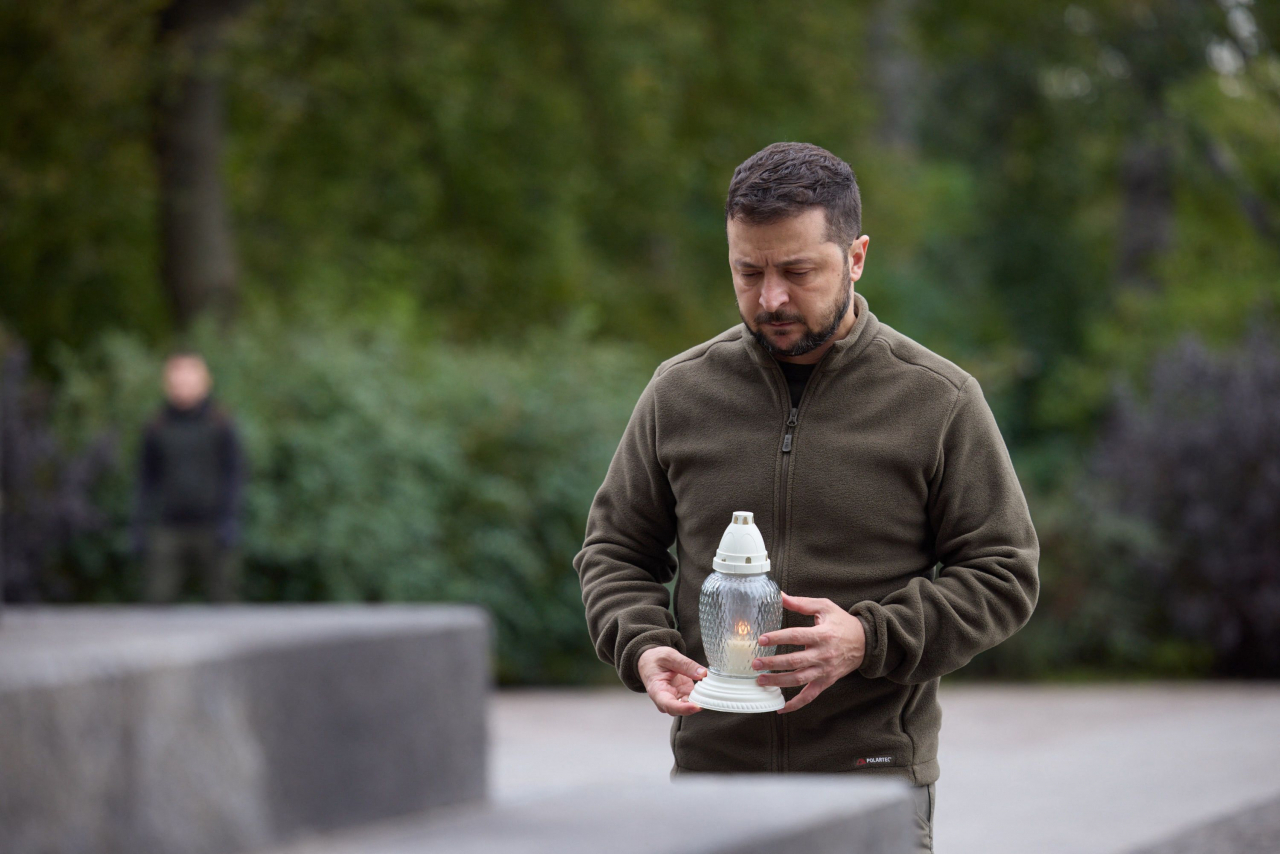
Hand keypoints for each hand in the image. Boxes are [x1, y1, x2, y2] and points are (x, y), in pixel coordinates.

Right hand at [638, 645, 706, 715]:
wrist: (651, 661)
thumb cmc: (655, 659)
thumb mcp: (669, 656)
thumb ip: (686, 665)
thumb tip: (703, 674)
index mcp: (657, 690)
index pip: (669, 705)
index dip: (683, 708)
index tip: (696, 706)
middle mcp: (665, 699)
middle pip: (679, 710)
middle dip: (694, 707)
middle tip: (708, 699)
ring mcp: (675, 698)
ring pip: (688, 708)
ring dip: (699, 702)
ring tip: (708, 691)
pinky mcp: (683, 695)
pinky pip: (693, 700)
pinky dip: (701, 696)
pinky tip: (707, 689)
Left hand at [753, 592, 865, 713]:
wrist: (865, 642)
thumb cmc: (842, 623)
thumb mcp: (824, 607)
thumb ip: (801, 603)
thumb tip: (779, 595)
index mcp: (822, 634)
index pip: (796, 636)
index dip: (778, 638)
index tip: (761, 640)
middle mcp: (823, 654)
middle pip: (795, 661)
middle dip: (773, 663)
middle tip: (755, 663)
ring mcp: (825, 670)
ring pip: (799, 679)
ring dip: (779, 681)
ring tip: (760, 680)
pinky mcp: (826, 681)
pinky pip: (810, 696)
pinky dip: (796, 704)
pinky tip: (780, 708)